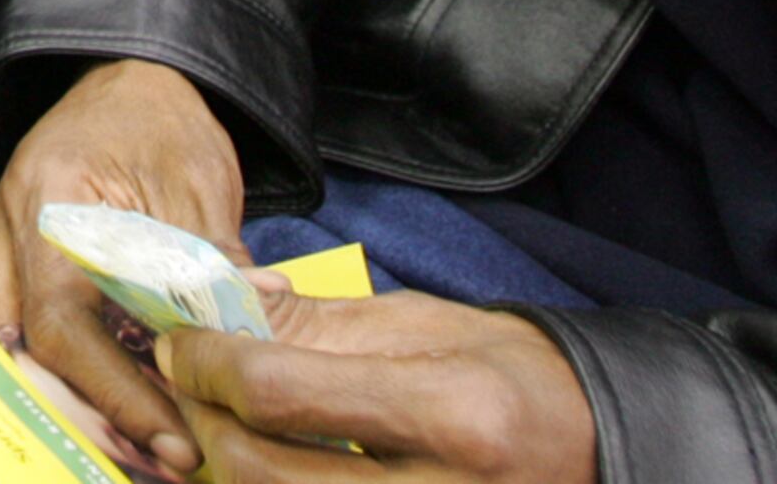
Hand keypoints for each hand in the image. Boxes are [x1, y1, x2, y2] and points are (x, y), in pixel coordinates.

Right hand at [0, 59, 249, 480]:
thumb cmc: (160, 126)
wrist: (126, 82)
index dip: (114, 393)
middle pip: (15, 353)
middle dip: (82, 418)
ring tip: (141, 448)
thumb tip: (246, 335)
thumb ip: (209, 263)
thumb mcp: (196, 185)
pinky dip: (57, 381)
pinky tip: (116, 413)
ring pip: (1, 354)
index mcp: (46, 199)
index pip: (63, 324)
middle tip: (159, 460)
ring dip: (64, 405)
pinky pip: (12, 340)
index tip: (173, 439)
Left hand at [156, 293, 596, 480]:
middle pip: (262, 472)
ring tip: (214, 426)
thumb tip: (220, 308)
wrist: (594, 452)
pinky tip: (260, 462)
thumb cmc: (508, 378)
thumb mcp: (425, 327)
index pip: (281, 395)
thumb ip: (319, 325)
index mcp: (451, 416)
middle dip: (202, 422)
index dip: (209, 365)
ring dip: (222, 469)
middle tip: (186, 384)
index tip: (182, 344)